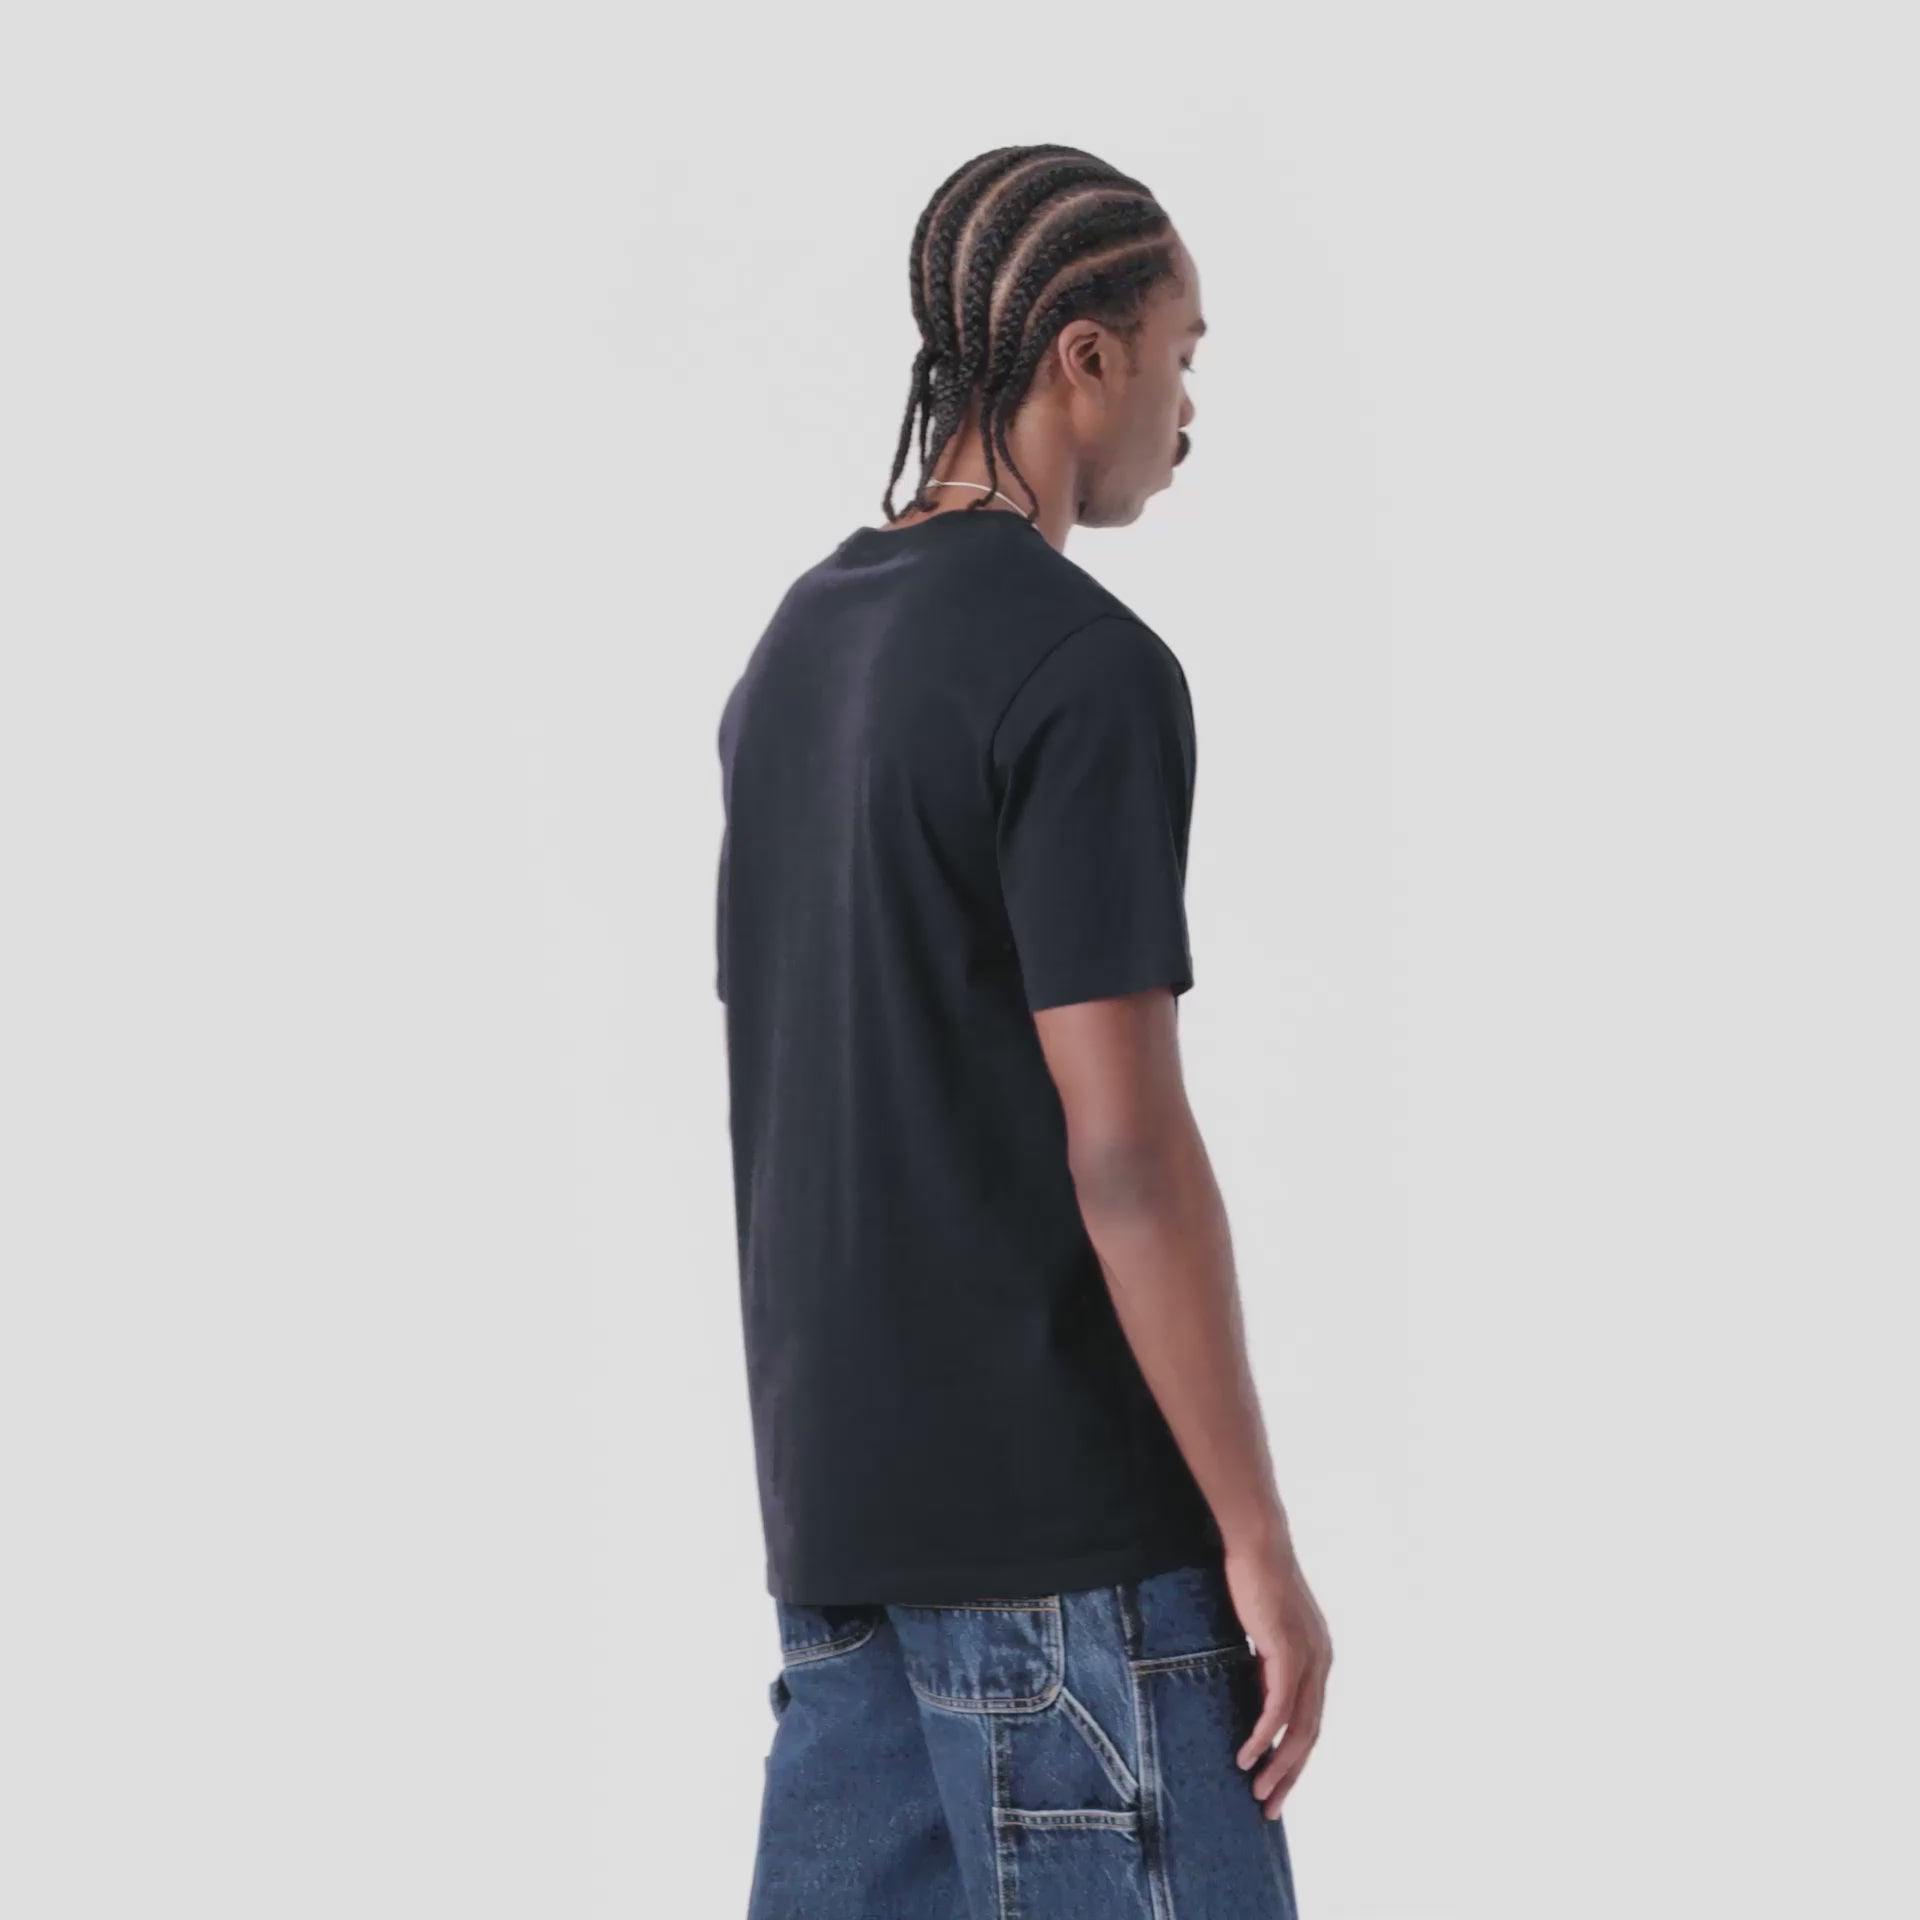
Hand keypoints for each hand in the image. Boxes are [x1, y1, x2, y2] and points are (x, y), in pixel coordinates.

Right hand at [1222, 1530, 1332, 1816]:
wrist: (1257, 1542)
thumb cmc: (1253, 1578)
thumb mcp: (1262, 1630)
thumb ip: (1263, 1661)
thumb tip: (1249, 1690)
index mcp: (1318, 1658)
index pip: (1309, 1721)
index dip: (1293, 1758)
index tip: (1274, 1784)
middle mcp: (1321, 1662)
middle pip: (1309, 1735)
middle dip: (1290, 1775)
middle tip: (1269, 1808)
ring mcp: (1308, 1658)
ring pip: (1298, 1729)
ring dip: (1278, 1766)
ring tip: (1258, 1793)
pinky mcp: (1288, 1652)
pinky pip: (1277, 1707)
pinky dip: (1262, 1736)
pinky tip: (1246, 1756)